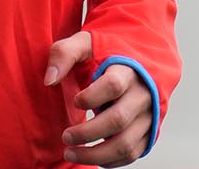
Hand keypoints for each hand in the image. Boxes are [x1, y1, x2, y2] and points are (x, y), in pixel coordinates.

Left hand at [48, 32, 153, 166]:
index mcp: (129, 70)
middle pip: (117, 120)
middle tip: (65, 136)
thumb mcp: (87, 42)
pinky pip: (132, 154)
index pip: (113, 85)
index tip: (75, 101)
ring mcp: (148, 116)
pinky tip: (90, 156)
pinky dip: (110, 161)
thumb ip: (64, 54)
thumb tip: (49, 80)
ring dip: (95, 154)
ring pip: (125, 144)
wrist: (143, 60)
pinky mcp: (149, 132)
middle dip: (87, 133)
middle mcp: (143, 95)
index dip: (91, 97)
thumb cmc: (110, 52)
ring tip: (70, 153)